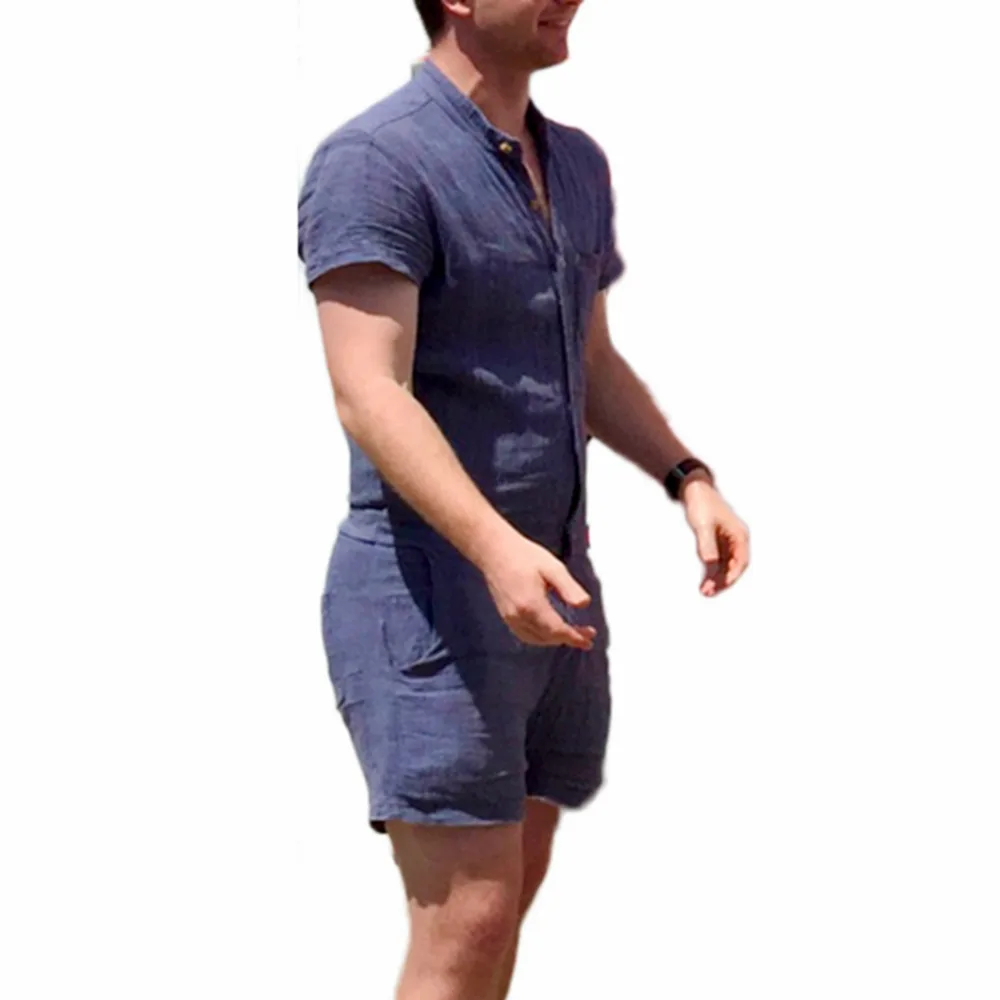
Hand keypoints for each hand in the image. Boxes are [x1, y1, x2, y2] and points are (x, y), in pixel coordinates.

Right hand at [477, 532, 596, 649]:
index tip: (589, 639)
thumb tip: (584, 604)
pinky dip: (540, 637)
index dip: (575, 637)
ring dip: (554, 640)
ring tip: (571, 634)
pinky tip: (549, 631)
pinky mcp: (505, 616)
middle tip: (586, 634)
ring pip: (536, 639)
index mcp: (532, 605)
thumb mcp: (553, 568)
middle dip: (568, 638)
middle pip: (548, 638)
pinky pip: (525, 635)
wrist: (494, 551)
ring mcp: (510, 618)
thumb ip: (569, 588)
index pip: (557, 630)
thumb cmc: (523, 555)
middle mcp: (519, 616)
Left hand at [682, 479, 749, 596]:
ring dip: (716, 579)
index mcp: (739, 534)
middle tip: (709, 592)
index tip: (722, 585)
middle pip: (734, 566)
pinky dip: (711, 571)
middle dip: (723, 581)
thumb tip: (710, 563)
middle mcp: (737, 540)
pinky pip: (717, 561)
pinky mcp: (717, 543)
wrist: (694, 489)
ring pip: (725, 566)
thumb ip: (706, 545)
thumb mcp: (703, 525)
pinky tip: (704, 580)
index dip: (733, 575)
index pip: (741, 560)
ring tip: (705, 591)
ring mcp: (727, 542)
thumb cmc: (702, 503)